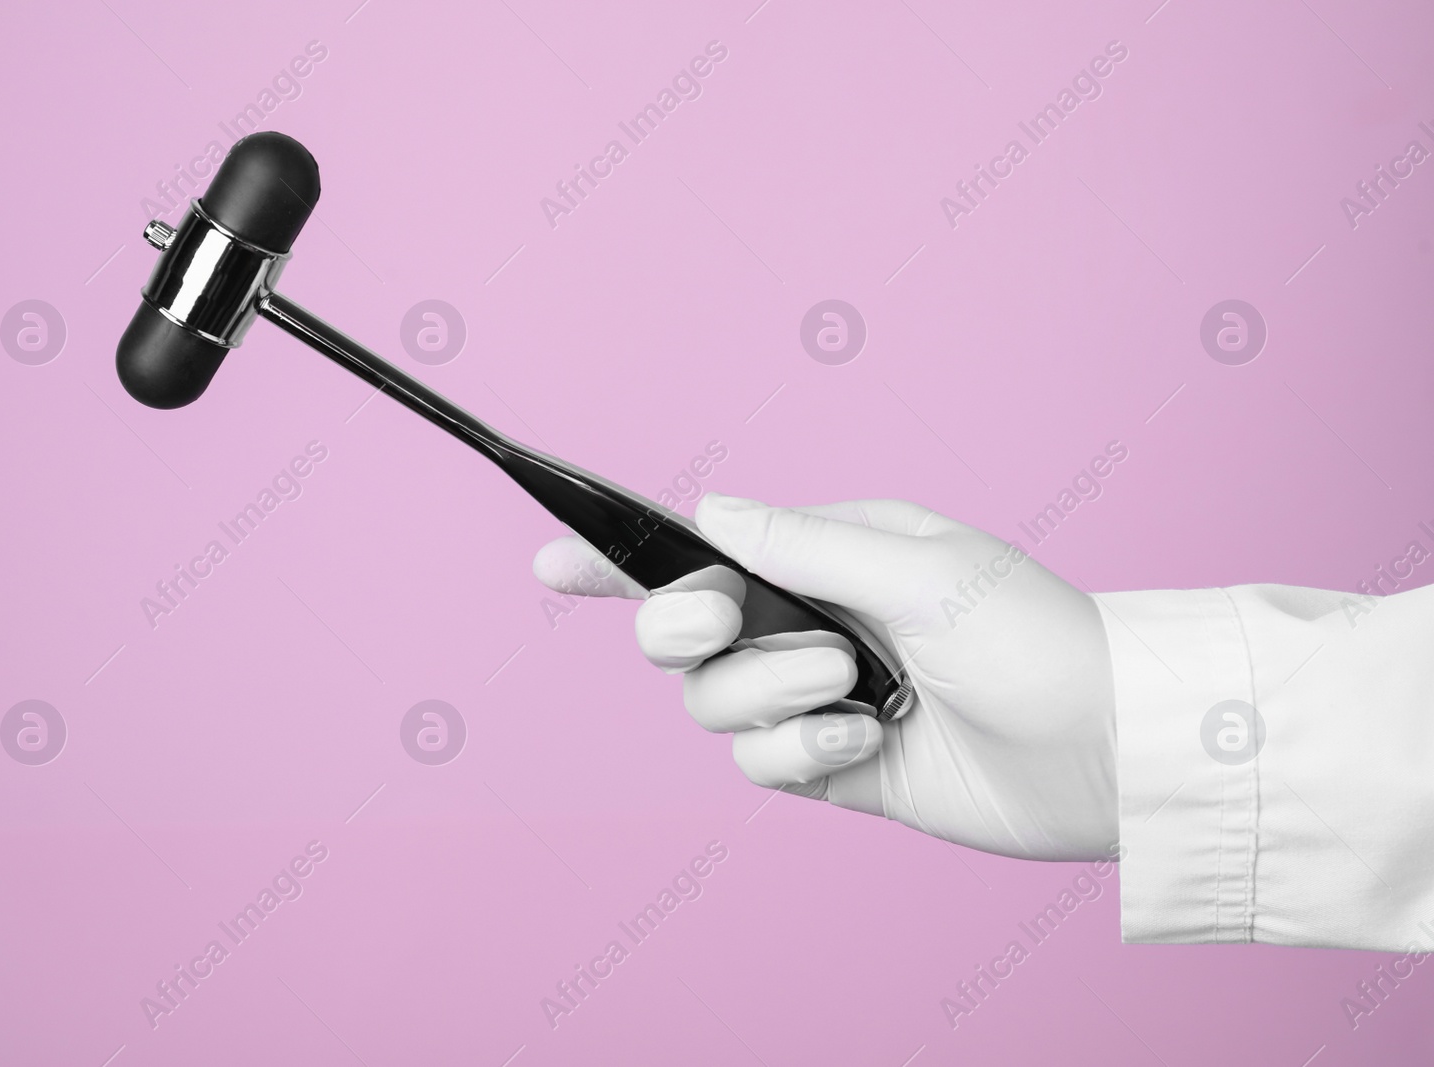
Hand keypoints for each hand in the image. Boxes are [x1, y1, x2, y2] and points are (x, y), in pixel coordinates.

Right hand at [533, 494, 1117, 860]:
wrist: (1101, 752)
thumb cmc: (1031, 639)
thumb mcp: (922, 571)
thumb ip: (806, 544)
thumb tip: (712, 511)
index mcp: (828, 556)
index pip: (704, 552)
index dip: (622, 563)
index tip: (553, 565)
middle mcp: (810, 623)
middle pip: (683, 631)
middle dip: (689, 628)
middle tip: (725, 622)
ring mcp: (816, 697)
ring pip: (713, 702)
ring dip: (767, 693)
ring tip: (849, 689)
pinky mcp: (829, 764)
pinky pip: (759, 762)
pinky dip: (798, 752)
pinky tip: (862, 743)